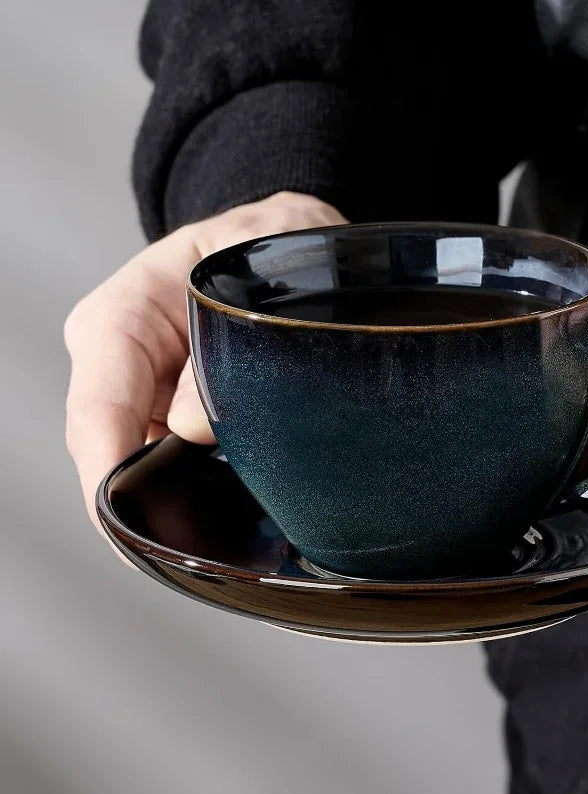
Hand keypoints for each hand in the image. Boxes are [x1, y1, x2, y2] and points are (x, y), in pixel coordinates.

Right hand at [65, 192, 346, 560]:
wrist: (280, 242)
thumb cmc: (265, 241)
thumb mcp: (254, 266)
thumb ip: (222, 330)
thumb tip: (195, 425)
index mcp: (123, 317)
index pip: (97, 408)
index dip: (109, 472)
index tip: (131, 526)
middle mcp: (123, 364)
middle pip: (113, 452)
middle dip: (148, 504)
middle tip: (196, 549)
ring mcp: (148, 394)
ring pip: (146, 467)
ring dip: (182, 502)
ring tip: (232, 531)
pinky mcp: (176, 414)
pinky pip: (178, 463)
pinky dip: (204, 489)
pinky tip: (240, 509)